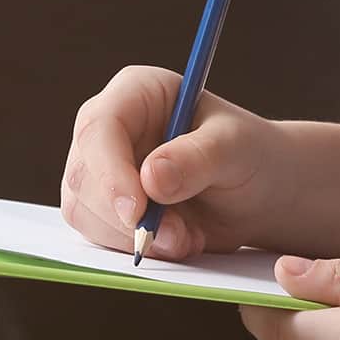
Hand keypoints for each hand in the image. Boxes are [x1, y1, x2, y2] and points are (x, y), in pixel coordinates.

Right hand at [60, 64, 287, 260]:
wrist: (256, 192)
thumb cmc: (247, 154)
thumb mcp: (235, 148)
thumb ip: (197, 158)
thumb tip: (152, 178)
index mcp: (136, 93)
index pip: (99, 126)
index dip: (110, 171)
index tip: (137, 211)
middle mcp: (108, 127)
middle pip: (83, 173)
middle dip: (125, 216)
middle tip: (177, 236)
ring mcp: (100, 167)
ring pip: (83, 209)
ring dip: (134, 236)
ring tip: (187, 236)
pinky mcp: (102, 205)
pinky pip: (98, 234)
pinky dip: (137, 247)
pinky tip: (177, 240)